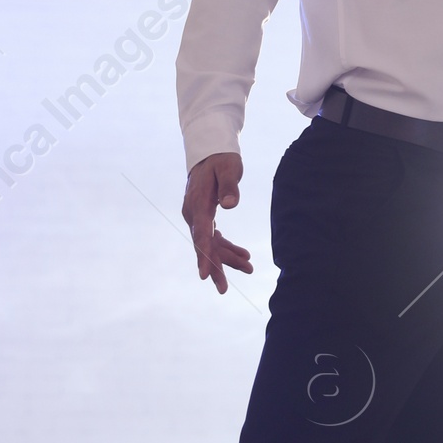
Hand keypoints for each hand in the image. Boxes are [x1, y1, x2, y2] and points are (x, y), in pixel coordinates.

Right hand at [182, 152, 253, 292]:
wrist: (210, 151)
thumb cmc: (220, 159)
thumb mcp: (228, 169)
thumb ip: (229, 186)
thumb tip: (230, 205)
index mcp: (197, 205)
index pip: (200, 234)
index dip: (204, 255)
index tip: (204, 275)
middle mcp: (193, 214)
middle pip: (203, 246)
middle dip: (214, 267)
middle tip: (224, 290)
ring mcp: (197, 216)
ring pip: (211, 244)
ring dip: (227, 258)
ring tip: (249, 268)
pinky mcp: (204, 216)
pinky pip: (214, 237)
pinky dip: (227, 247)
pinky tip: (243, 256)